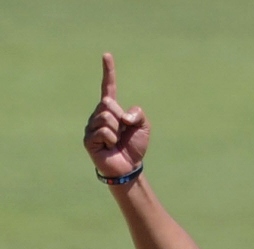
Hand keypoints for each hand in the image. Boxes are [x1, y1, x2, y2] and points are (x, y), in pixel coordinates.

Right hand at [83, 53, 149, 176]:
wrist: (128, 166)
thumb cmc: (134, 146)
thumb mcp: (144, 126)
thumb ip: (138, 114)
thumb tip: (122, 115)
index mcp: (112, 109)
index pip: (108, 87)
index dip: (108, 72)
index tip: (107, 55)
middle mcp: (99, 114)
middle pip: (108, 103)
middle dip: (120, 117)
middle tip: (122, 132)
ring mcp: (91, 126)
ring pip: (106, 117)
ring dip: (117, 130)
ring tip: (116, 141)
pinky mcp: (88, 138)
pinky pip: (104, 131)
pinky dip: (112, 139)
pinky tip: (110, 146)